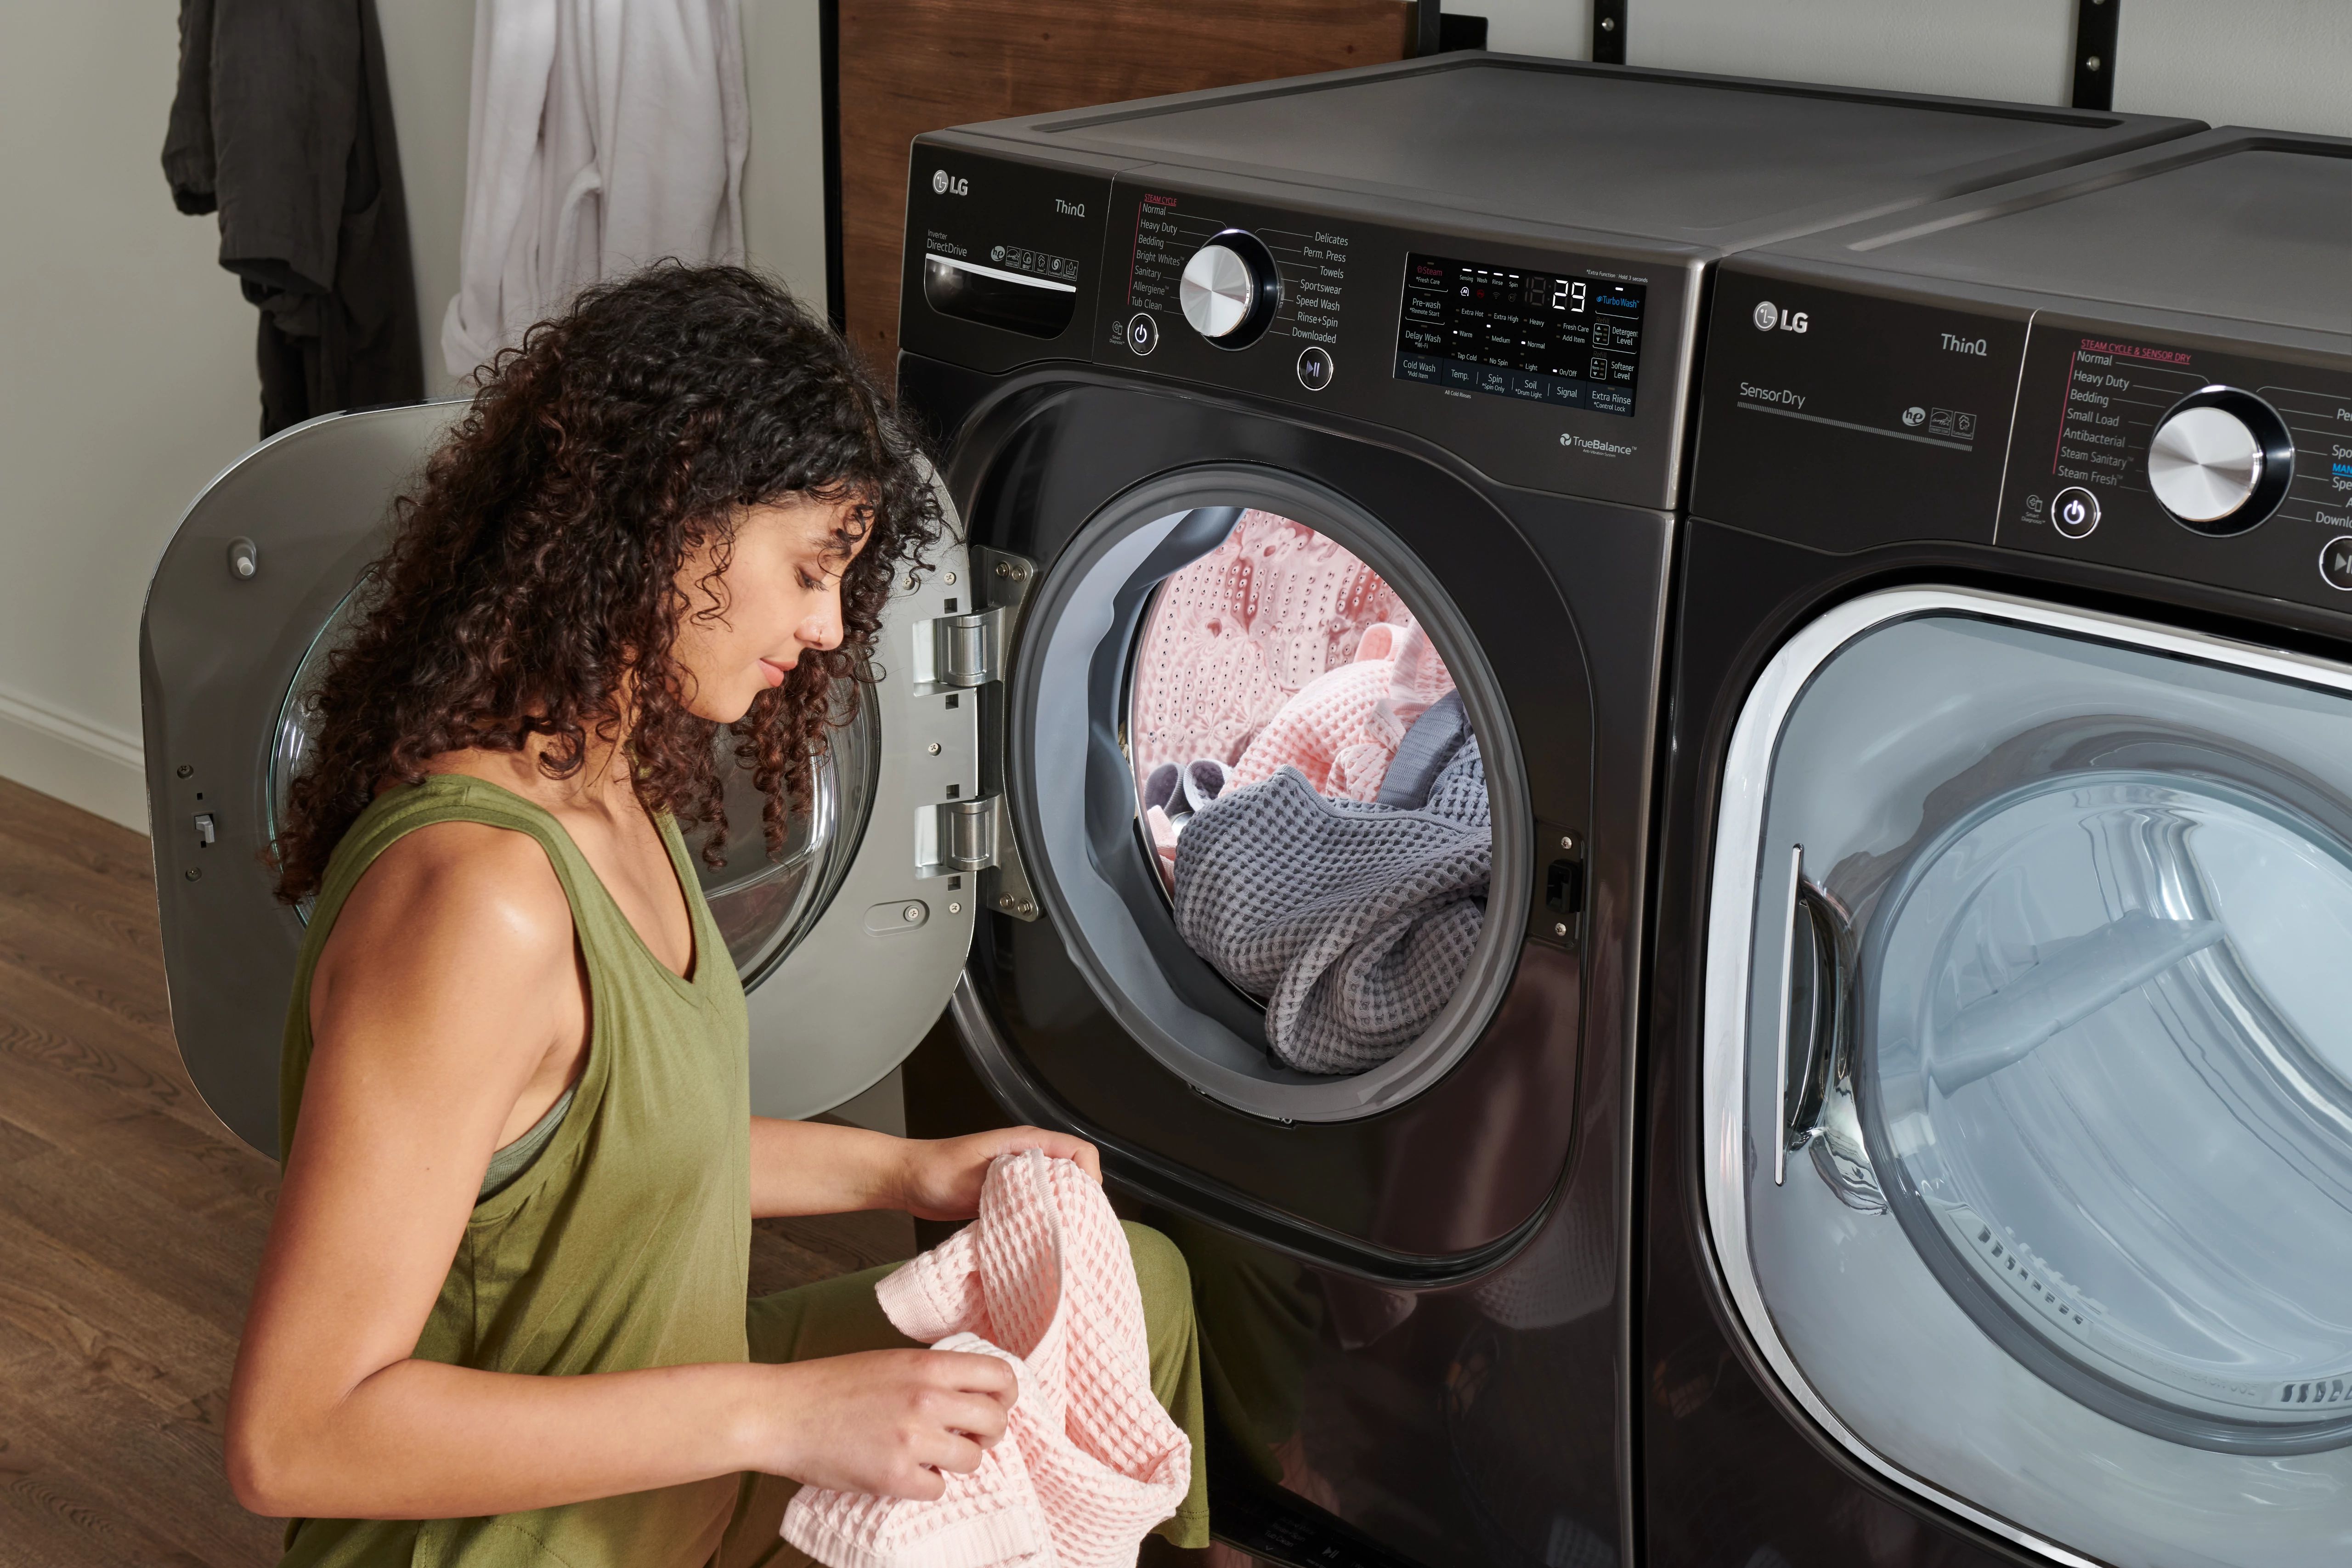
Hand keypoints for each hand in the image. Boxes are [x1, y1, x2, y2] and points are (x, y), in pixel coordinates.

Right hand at [758, 1348, 1017, 1498]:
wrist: (782, 1412)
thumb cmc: (833, 1386)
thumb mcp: (892, 1362)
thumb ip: (934, 1375)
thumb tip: (975, 1395)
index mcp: (928, 1365)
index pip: (1000, 1376)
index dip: (1006, 1395)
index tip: (996, 1405)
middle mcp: (927, 1399)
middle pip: (995, 1422)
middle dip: (988, 1434)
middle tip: (968, 1438)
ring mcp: (912, 1440)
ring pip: (972, 1461)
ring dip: (956, 1461)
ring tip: (929, 1455)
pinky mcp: (894, 1477)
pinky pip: (938, 1489)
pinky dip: (926, 1485)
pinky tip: (904, 1471)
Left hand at [892, 1126, 1100, 1220]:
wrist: (907, 1180)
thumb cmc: (934, 1171)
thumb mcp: (974, 1175)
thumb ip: (1011, 1182)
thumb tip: (1048, 1198)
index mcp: (1026, 1143)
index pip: (1079, 1151)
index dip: (1090, 1177)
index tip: (1085, 1207)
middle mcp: (1029, 1159)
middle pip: (1076, 1174)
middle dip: (1081, 1201)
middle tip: (1077, 1232)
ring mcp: (1020, 1178)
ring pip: (1058, 1193)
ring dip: (1062, 1214)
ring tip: (1061, 1240)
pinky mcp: (1009, 1197)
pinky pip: (1038, 1207)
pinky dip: (1043, 1222)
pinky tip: (1038, 1241)